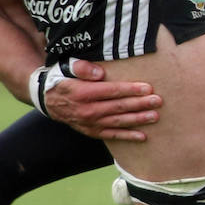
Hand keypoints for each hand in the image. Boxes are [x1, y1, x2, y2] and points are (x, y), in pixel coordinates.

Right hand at [42, 58, 161, 141]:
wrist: (47, 99)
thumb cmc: (63, 79)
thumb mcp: (67, 67)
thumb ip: (82, 68)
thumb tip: (100, 72)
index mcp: (82, 93)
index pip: (111, 91)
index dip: (130, 90)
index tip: (147, 88)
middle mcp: (87, 110)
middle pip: (118, 107)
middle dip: (140, 104)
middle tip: (158, 101)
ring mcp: (90, 123)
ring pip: (118, 122)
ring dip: (138, 119)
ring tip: (155, 116)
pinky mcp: (92, 131)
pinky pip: (112, 135)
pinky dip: (127, 136)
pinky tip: (143, 136)